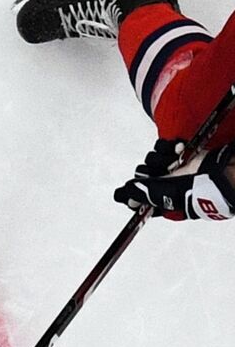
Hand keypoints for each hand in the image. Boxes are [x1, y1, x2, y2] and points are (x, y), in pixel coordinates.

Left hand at [114, 142, 234, 219]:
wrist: (224, 170)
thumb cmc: (199, 188)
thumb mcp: (168, 194)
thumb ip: (144, 193)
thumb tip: (123, 198)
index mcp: (161, 200)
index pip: (137, 195)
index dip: (132, 190)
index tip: (129, 186)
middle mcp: (165, 184)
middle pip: (142, 172)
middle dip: (150, 170)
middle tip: (164, 171)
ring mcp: (173, 169)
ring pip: (151, 158)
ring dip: (161, 157)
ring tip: (176, 160)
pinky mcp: (180, 154)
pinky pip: (163, 147)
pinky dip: (169, 146)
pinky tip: (181, 149)